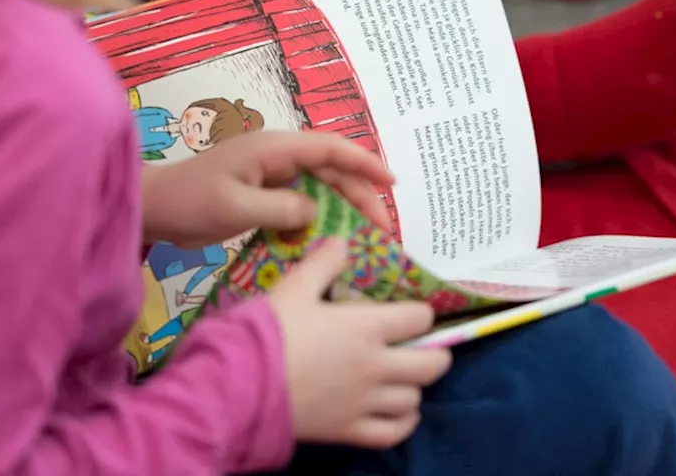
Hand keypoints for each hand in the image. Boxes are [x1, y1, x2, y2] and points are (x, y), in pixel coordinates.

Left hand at [141, 130, 395, 247]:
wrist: (152, 208)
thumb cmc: (189, 202)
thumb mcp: (235, 207)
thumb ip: (280, 208)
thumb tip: (316, 211)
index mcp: (273, 148)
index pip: (329, 148)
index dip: (364, 162)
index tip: (391, 182)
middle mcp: (276, 156)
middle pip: (331, 170)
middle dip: (360, 194)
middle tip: (382, 227)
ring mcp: (269, 174)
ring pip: (319, 186)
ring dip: (343, 207)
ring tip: (366, 234)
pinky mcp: (262, 193)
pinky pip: (301, 200)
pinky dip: (319, 216)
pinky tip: (331, 237)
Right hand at [269, 239, 452, 447]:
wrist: (239, 384)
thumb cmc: (268, 331)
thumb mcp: (294, 287)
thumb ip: (323, 263)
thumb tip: (342, 241)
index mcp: (366, 327)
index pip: (418, 318)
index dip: (420, 313)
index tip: (414, 313)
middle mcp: (375, 366)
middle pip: (430, 365)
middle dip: (436, 354)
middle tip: (426, 348)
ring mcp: (365, 402)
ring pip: (413, 399)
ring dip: (414, 387)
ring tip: (404, 379)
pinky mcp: (349, 431)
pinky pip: (393, 433)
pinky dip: (404, 423)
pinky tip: (401, 414)